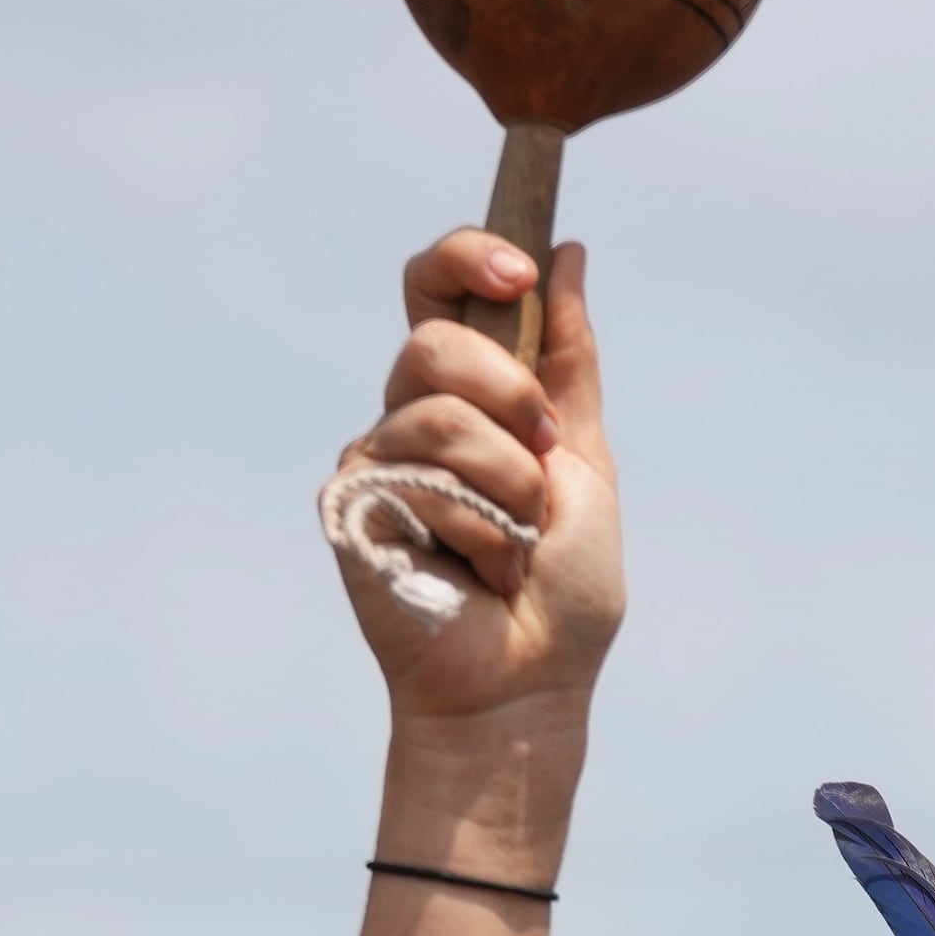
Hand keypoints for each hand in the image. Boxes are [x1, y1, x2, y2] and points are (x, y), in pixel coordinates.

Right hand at [333, 230, 625, 731]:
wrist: (532, 681)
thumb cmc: (563, 589)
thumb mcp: (584, 456)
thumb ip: (570, 358)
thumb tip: (565, 254)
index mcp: (467, 393)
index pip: (436, 287)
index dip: (467, 256)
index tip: (520, 272)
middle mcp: (409, 414)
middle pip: (434, 336)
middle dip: (511, 395)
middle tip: (541, 458)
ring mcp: (375, 458)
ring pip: (437, 411)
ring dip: (507, 485)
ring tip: (515, 544)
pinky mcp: (349, 503)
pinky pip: (417, 475)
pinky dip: (477, 528)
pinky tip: (479, 572)